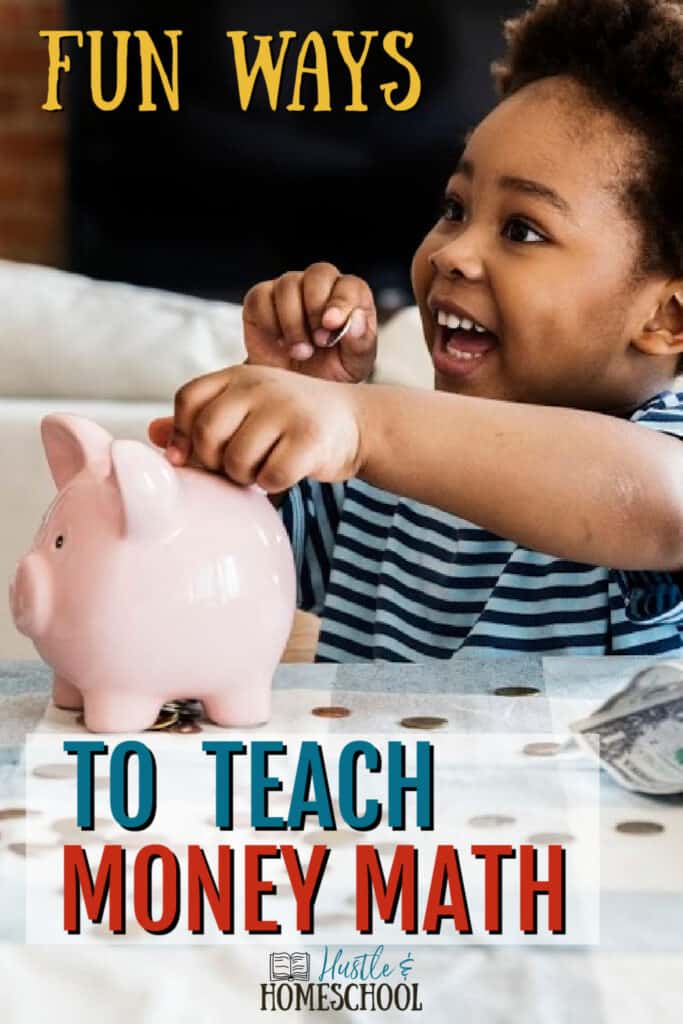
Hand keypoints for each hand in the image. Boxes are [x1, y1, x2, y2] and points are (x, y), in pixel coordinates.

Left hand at [147, 364, 364, 491]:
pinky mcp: (310, 438)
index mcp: (239, 375)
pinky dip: (273, 485)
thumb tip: (152, 434)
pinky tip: (287, 473)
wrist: (358, 422)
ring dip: (246, 477)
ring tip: (264, 467)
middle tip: (236, 467)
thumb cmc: (292, 421)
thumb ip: (203, 421)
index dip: (185, 434)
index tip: (197, 456)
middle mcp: (260, 385)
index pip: (189, 400)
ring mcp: (287, 409)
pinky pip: (270, 477)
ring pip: (237, 460)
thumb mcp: (248, 410)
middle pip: (208, 433)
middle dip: (215, 462)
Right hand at [242, 262, 376, 382]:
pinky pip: (260, 298)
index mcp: (350, 299)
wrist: (293, 392)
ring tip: (301, 352)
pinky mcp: (260, 300)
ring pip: (287, 285)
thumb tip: (357, 319)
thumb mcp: (354, 366)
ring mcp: (288, 290)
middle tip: (318, 341)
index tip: (332, 324)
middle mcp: (319, 287)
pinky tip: (280, 342)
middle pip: (318, 273)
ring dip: (293, 322)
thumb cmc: (329, 373)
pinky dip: (269, 323)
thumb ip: (360, 342)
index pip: (349, 285)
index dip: (341, 301)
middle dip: (316, 308)